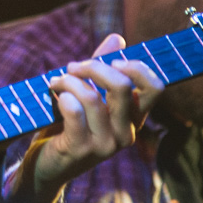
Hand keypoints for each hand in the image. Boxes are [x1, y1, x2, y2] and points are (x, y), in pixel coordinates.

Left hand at [6, 34, 163, 202]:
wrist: (47, 165)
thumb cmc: (70, 125)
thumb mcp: (88, 94)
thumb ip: (102, 68)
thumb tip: (117, 38)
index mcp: (134, 118)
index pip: (155, 88)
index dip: (137, 66)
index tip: (112, 60)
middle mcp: (126, 132)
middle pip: (122, 86)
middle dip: (93, 67)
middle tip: (72, 67)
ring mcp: (106, 144)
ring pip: (92, 97)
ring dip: (68, 81)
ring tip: (55, 81)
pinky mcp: (82, 150)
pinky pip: (74, 112)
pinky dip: (62, 96)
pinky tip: (54, 96)